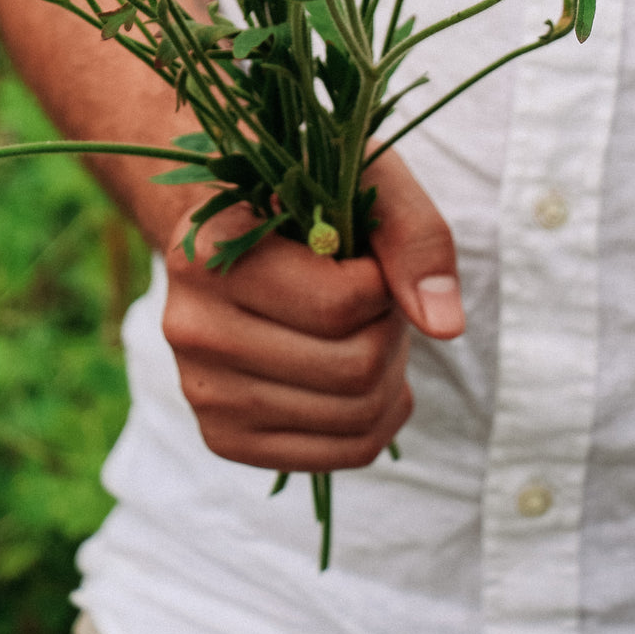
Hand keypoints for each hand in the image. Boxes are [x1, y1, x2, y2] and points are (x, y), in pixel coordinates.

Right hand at [161, 148, 463, 472]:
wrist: (233, 231)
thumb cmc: (304, 197)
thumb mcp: (363, 180)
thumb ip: (412, 235)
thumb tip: (443, 325)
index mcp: (205, 256)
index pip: (340, 303)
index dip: (384, 282)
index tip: (366, 258)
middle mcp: (191, 328)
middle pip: (353, 367)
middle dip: (391, 331)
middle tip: (377, 299)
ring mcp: (203, 391)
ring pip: (354, 416)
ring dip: (390, 373)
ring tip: (367, 330)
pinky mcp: (225, 438)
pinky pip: (343, 454)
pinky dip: (380, 418)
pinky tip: (366, 377)